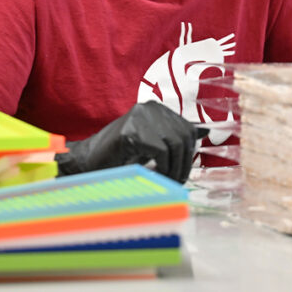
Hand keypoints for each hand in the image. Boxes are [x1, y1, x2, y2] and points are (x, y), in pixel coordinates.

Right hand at [54, 102, 204, 182]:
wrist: (86, 164)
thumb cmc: (119, 157)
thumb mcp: (151, 145)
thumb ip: (173, 138)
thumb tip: (205, 131)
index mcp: (155, 109)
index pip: (187, 129)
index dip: (188, 154)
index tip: (182, 172)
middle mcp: (150, 108)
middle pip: (183, 136)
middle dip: (184, 164)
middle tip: (176, 182)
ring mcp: (140, 118)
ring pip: (175, 144)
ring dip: (174, 168)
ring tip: (166, 182)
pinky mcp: (132, 132)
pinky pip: (161, 151)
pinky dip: (162, 168)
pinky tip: (155, 177)